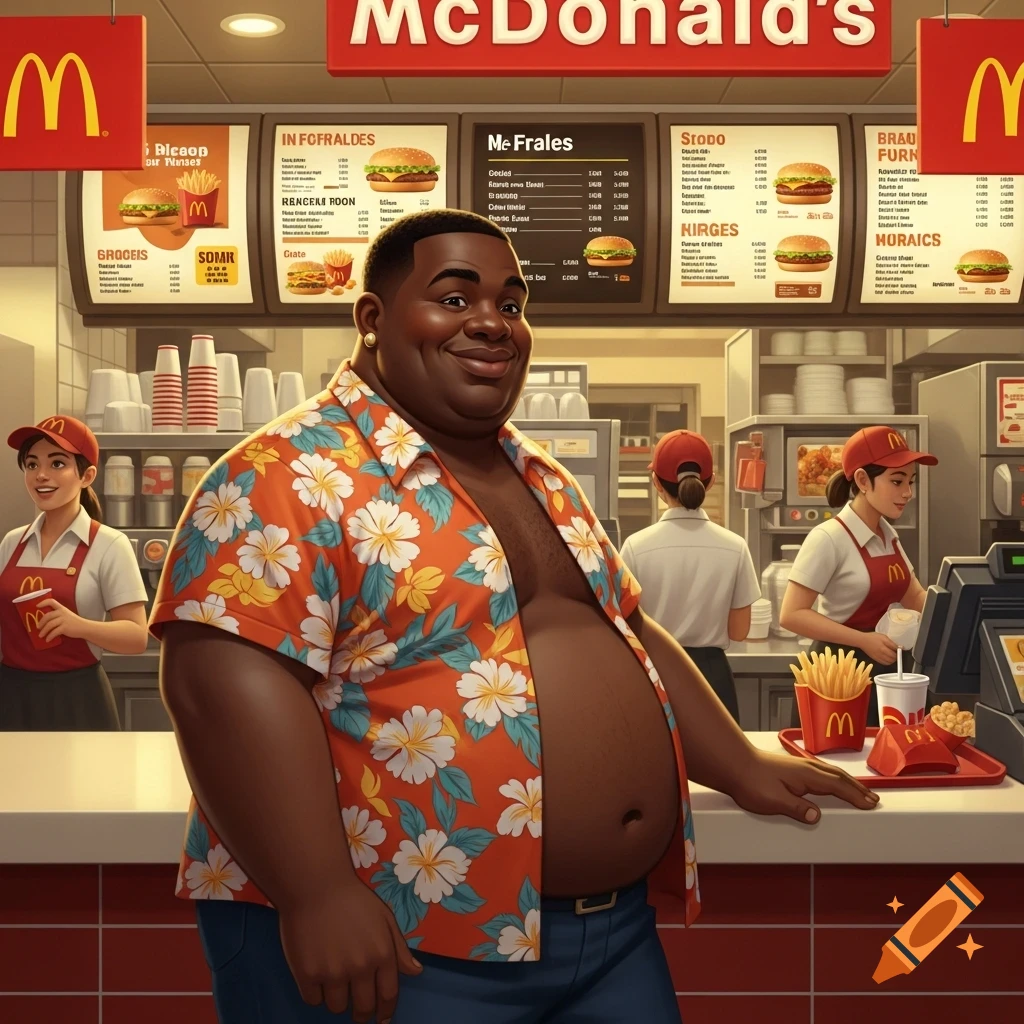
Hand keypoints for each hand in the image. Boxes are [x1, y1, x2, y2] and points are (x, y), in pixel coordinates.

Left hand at [36, 599, 87, 642]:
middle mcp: (62, 613)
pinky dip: (49, 636)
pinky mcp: (65, 627)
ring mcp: (64, 620)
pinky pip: (54, 632)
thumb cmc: (74, 622)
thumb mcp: (66, 615)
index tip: (37, 606)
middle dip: (41, 622)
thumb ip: (57, 615)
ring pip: (49, 625)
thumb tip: (44, 621)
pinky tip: (47, 640)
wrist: (84, 627)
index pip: (52, 601)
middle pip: (47, 616)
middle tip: (38, 628)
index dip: (43, 602)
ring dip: (43, 631)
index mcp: (62, 608)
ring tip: (40, 636)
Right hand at [278, 879, 421, 1020]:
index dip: (386, 1011)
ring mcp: (333, 973)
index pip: (388, 995)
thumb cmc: (351, 899)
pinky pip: (313, 1000)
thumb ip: (399, 948)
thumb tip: (416, 972)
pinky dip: (316, 993)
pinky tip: (316, 976)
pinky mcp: (307, 974)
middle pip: (363, 1008)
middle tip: (358, 1011)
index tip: (382, 1019)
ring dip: (337, 999)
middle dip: (362, 1013)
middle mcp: (360, 968)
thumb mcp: (384, 917)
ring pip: (337, 1007)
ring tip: (334, 982)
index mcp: (382, 954)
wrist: (315, 885)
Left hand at [729, 750, 878, 823]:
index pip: (837, 786)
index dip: (855, 795)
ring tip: (858, 790)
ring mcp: (798, 765)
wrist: (733, 763)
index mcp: (805, 775)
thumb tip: (816, 816)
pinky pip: (821, 771)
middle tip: (872, 798)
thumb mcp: (773, 800)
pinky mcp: (791, 767)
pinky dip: (833, 777)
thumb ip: (796, 808)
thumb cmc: (750, 781)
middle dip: (857, 788)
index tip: (870, 803)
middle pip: (838, 777)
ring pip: (830, 772)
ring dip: (847, 781)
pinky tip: (831, 781)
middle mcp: (805, 767)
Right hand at [859, 631, 897, 665]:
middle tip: (896, 652)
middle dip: (897, 656)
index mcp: (884, 648)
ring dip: (893, 660)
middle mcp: (881, 654)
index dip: (899, 651)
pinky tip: (887, 658)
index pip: (895, 653)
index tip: (900, 649)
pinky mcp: (876, 659)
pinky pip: (884, 663)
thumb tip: (899, 648)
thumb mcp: (883, 637)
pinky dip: (888, 662)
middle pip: (893, 659)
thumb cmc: (872, 637)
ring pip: (889, 662)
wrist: (862, 641)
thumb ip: (891, 643)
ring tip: (892, 655)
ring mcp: (878, 657)